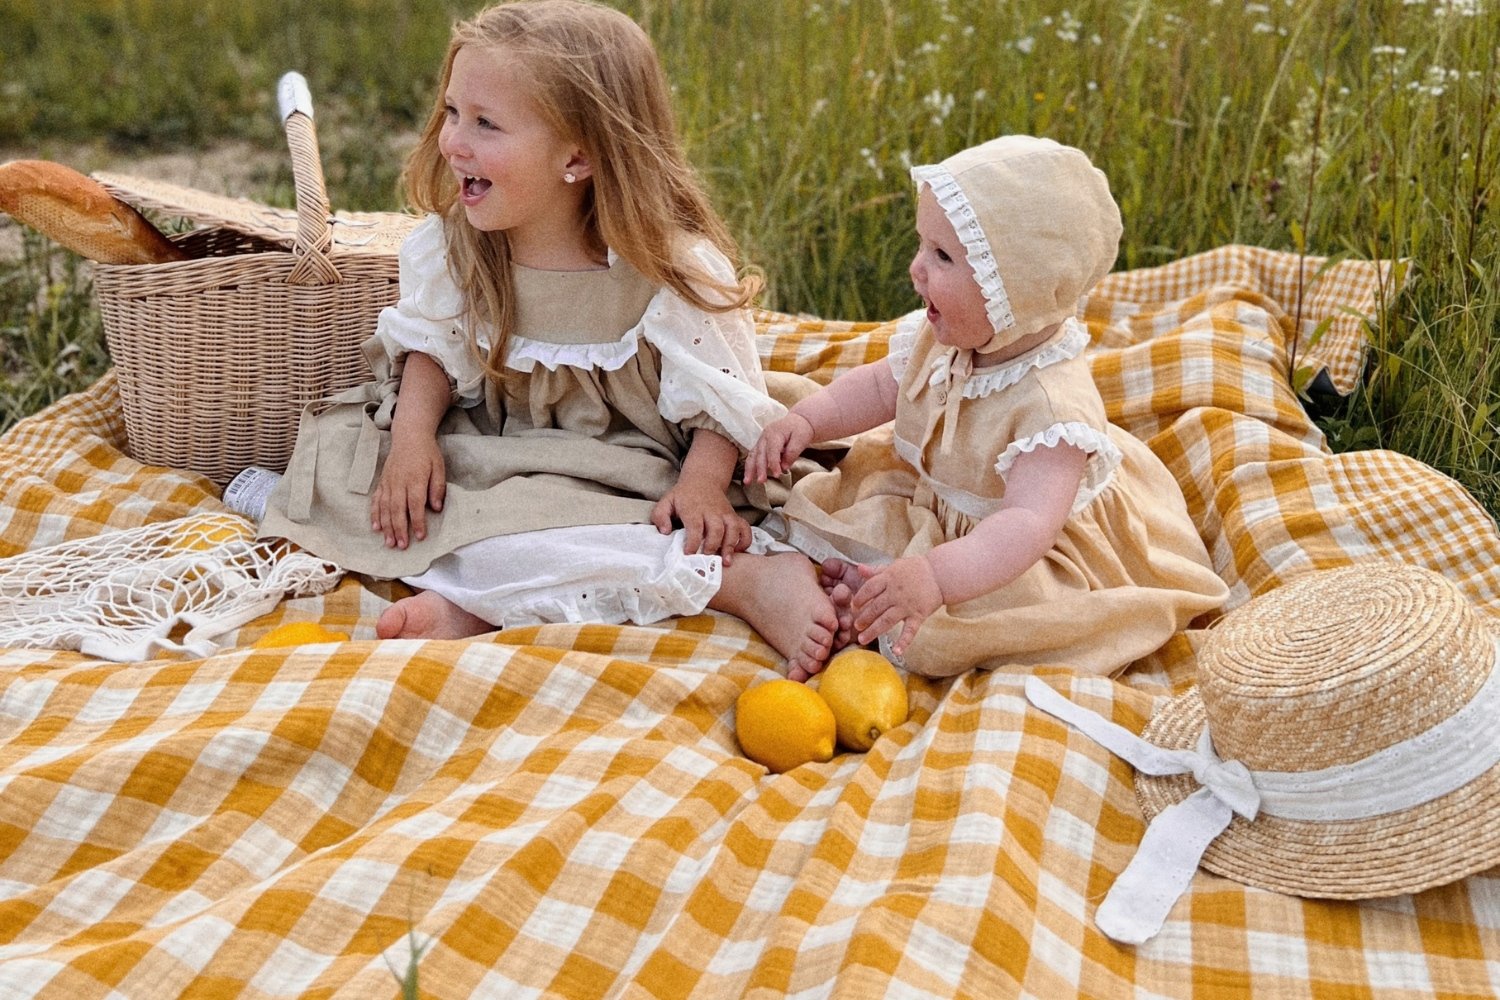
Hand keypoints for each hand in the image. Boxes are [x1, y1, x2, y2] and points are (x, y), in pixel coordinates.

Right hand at [372, 431, 445, 548]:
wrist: (409, 436)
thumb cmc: (427, 453)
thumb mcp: (439, 468)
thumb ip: (438, 488)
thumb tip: (437, 508)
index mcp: (416, 479)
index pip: (416, 504)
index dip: (418, 522)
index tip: (420, 536)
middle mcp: (399, 482)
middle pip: (398, 509)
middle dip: (399, 529)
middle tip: (401, 546)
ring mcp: (388, 482)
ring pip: (385, 508)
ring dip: (387, 526)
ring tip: (389, 542)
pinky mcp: (382, 482)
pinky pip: (376, 500)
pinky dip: (375, 514)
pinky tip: (376, 527)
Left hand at [651, 478, 751, 562]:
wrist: (703, 479)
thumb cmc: (683, 496)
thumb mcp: (667, 502)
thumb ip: (660, 516)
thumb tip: (665, 532)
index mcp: (693, 508)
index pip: (695, 526)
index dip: (692, 542)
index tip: (688, 555)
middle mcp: (712, 511)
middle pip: (716, 528)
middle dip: (712, 546)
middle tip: (707, 561)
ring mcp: (725, 513)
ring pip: (732, 528)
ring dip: (730, 545)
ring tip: (726, 561)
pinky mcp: (734, 516)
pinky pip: (744, 527)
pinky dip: (744, 540)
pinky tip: (739, 551)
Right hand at [744, 412, 813, 483]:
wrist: (797, 421)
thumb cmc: (800, 429)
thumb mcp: (801, 439)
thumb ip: (792, 452)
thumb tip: (784, 467)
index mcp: (775, 433)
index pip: (772, 450)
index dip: (774, 463)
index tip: (777, 475)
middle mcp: (765, 436)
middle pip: (760, 454)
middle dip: (759, 469)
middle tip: (761, 481)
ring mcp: (761, 440)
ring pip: (753, 455)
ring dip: (749, 469)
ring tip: (747, 482)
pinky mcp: (760, 445)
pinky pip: (753, 456)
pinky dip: (750, 466)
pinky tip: (749, 477)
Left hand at [850, 555, 943, 654]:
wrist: (941, 574)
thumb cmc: (916, 569)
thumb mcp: (895, 566)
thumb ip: (876, 570)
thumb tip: (859, 568)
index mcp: (888, 578)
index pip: (869, 589)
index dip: (859, 598)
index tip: (854, 606)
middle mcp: (895, 592)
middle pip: (875, 607)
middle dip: (863, 618)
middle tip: (855, 626)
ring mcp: (907, 605)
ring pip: (886, 620)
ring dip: (873, 631)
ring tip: (862, 639)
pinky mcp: (918, 615)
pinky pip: (910, 630)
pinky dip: (904, 642)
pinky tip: (896, 652)